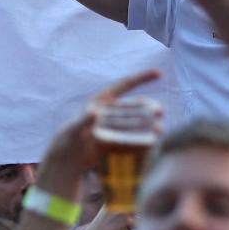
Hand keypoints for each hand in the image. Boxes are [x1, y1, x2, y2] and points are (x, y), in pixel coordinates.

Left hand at [39, 71, 161, 181]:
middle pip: (133, 107)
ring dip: (147, 126)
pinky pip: (131, 139)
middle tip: (161, 112)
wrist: (67, 156)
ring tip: (159, 130)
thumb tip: (94, 113)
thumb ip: (83, 121)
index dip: (142, 78)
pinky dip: (140, 141)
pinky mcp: (116, 139)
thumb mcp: (74, 129)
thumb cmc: (69, 138)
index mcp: (102, 100)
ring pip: (135, 123)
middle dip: (148, 108)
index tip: (159, 73)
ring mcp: (114, 125)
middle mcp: (111, 111)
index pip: (125, 85)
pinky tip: (150, 144)